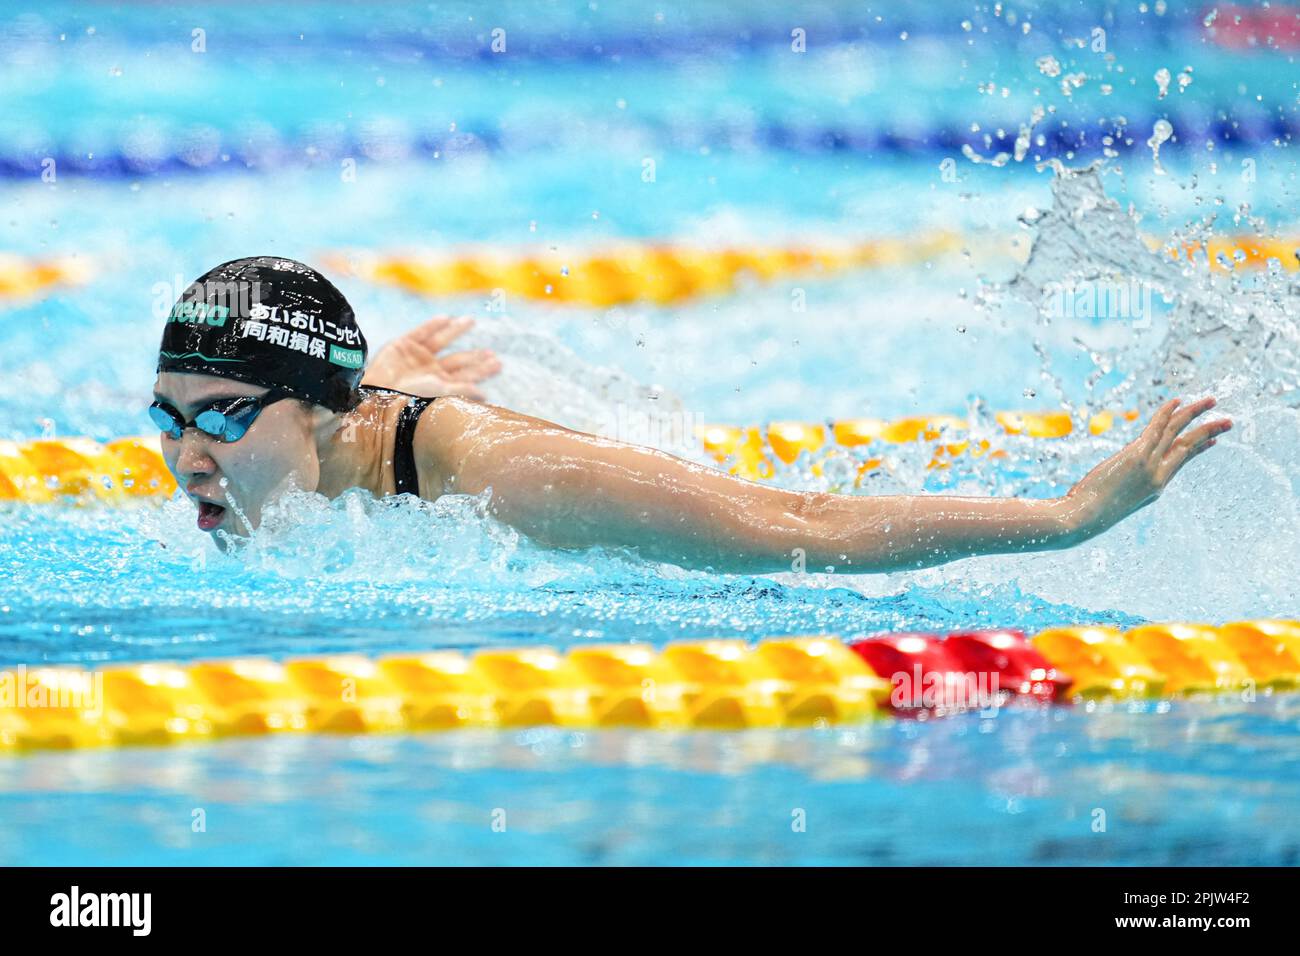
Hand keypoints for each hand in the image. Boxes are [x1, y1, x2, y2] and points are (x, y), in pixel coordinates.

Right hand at [361, 315, 501, 399]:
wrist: (377, 396)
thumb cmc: (408, 400)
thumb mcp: (439, 395)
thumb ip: (461, 391)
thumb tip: (484, 395)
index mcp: (441, 385)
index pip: (466, 376)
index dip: (482, 370)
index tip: (498, 364)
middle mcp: (431, 371)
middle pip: (458, 360)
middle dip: (474, 356)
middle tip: (492, 352)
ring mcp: (416, 358)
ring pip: (441, 341)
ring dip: (456, 331)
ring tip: (471, 320)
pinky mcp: (402, 346)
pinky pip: (420, 332)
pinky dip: (432, 325)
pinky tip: (446, 318)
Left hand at [1063, 396, 1231, 539]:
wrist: (1085, 518)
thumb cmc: (1092, 513)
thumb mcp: (1115, 502)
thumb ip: (1124, 488)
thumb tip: (1116, 480)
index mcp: (1156, 488)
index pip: (1181, 462)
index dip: (1198, 449)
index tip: (1213, 440)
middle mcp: (1158, 476)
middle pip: (1188, 447)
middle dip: (1209, 432)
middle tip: (1229, 421)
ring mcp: (1149, 466)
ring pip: (1176, 433)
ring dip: (1194, 414)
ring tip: (1212, 401)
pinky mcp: (1137, 457)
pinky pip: (1156, 429)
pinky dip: (1166, 413)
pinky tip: (1177, 401)